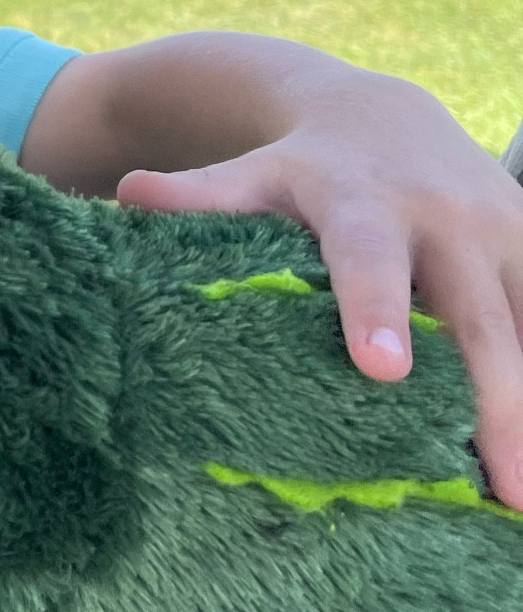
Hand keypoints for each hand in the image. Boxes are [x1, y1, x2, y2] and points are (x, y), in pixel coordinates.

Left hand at [117, 72, 522, 506]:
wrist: (386, 114)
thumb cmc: (303, 168)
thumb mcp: (252, 174)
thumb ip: (200, 196)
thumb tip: (128, 194)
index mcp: (362, 203)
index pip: (368, 256)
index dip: (375, 306)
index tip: (380, 367)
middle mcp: (445, 219)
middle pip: (474, 315)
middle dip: (493, 394)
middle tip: (500, 481)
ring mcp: (504, 236)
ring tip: (521, 497)